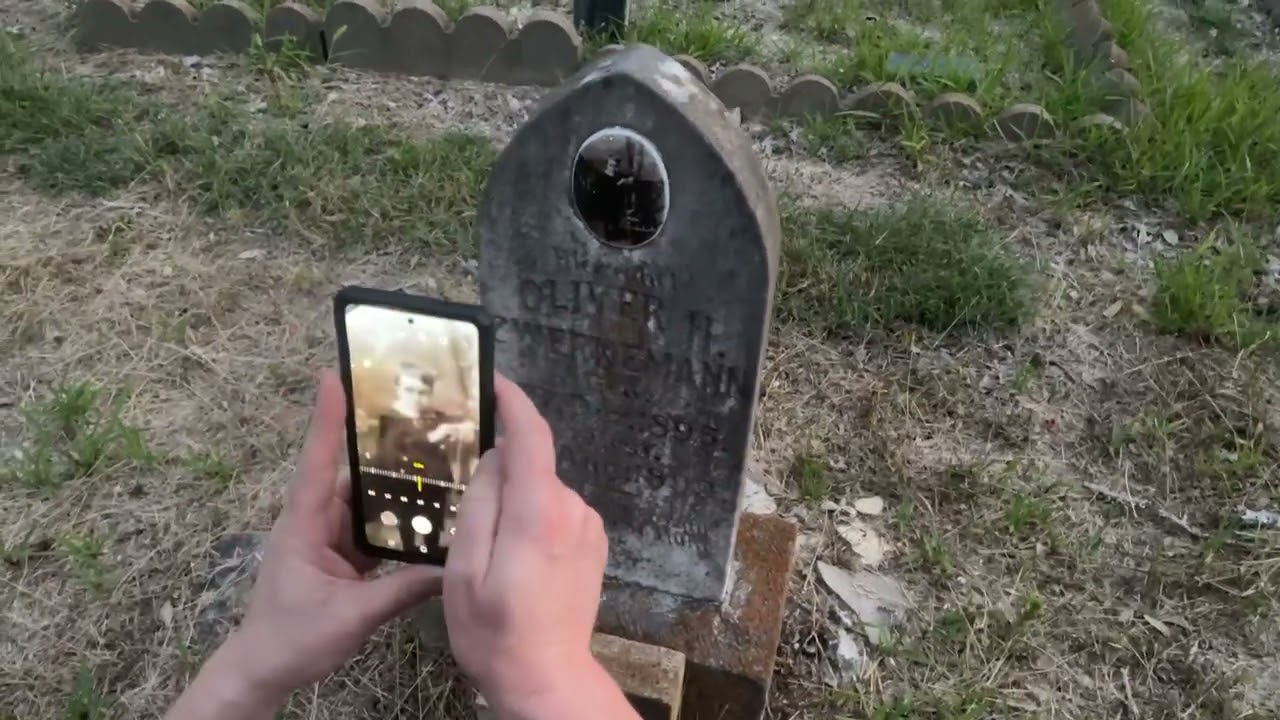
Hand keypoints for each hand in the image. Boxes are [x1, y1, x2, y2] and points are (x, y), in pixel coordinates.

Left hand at [223, 369, 443, 696]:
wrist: (264, 671)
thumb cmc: (292, 639)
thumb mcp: (351, 616)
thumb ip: (402, 590)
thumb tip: (451, 568)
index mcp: (306, 524)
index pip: (317, 461)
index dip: (327, 419)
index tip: (334, 375)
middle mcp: (317, 521)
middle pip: (354, 475)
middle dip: (384, 447)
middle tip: (421, 416)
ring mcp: (330, 538)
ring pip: (369, 502)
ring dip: (398, 487)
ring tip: (440, 461)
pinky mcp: (343, 557)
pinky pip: (374, 529)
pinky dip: (399, 521)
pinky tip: (431, 514)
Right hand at [443, 375, 609, 710]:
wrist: (547, 677)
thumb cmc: (495, 631)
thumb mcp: (463, 570)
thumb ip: (479, 504)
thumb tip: (493, 458)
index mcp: (540, 512)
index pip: (533, 435)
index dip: (513, 402)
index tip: (491, 383)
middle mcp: (573, 509)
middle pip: (532, 466)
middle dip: (499, 472)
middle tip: (463, 504)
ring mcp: (589, 526)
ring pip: (541, 491)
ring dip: (515, 503)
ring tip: (489, 549)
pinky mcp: (594, 543)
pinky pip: (555, 512)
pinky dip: (532, 520)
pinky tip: (515, 560)